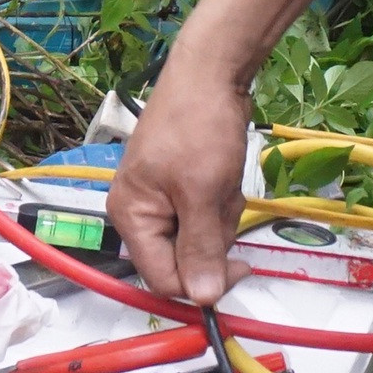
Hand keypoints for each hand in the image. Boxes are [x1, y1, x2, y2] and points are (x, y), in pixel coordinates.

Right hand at [104, 70, 251, 302]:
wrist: (210, 73)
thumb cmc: (199, 128)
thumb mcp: (202, 193)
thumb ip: (201, 248)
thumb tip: (204, 299)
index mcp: (130, 217)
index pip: (163, 278)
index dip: (202, 281)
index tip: (241, 266)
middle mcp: (138, 213)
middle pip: (183, 259)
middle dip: (213, 233)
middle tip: (223, 197)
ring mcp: (160, 198)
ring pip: (200, 237)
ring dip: (221, 214)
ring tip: (223, 178)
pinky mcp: (181, 186)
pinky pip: (205, 214)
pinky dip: (221, 200)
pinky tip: (224, 172)